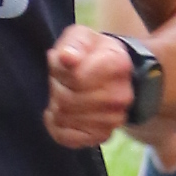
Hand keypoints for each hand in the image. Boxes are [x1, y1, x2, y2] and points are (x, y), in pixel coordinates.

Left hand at [45, 24, 138, 146]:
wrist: (116, 76)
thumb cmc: (93, 54)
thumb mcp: (82, 37)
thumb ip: (73, 44)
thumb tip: (67, 58)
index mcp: (118, 65)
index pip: (76, 77)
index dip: (60, 70)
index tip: (64, 63)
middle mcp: (121, 95)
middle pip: (67, 100)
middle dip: (56, 87)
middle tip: (61, 80)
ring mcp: (113, 119)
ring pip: (64, 118)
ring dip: (55, 105)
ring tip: (64, 93)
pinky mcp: (102, 136)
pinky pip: (66, 138)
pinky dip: (55, 126)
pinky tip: (57, 114)